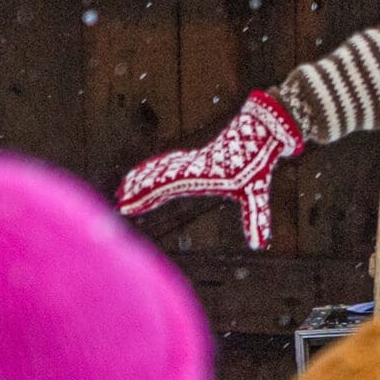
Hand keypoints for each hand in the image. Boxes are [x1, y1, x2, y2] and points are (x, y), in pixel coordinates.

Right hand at [117, 90, 302, 250]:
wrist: (258, 133)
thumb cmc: (256, 165)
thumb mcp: (256, 194)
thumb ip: (256, 218)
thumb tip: (261, 246)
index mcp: (199, 176)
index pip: (165, 187)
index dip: (146, 196)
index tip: (128, 205)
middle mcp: (190, 167)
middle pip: (157, 178)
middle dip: (138, 191)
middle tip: (118, 202)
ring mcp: (190, 161)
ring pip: (159, 168)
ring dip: (140, 179)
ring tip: (122, 189)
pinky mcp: (193, 158)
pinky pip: (167, 163)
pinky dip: (152, 168)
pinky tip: (142, 174)